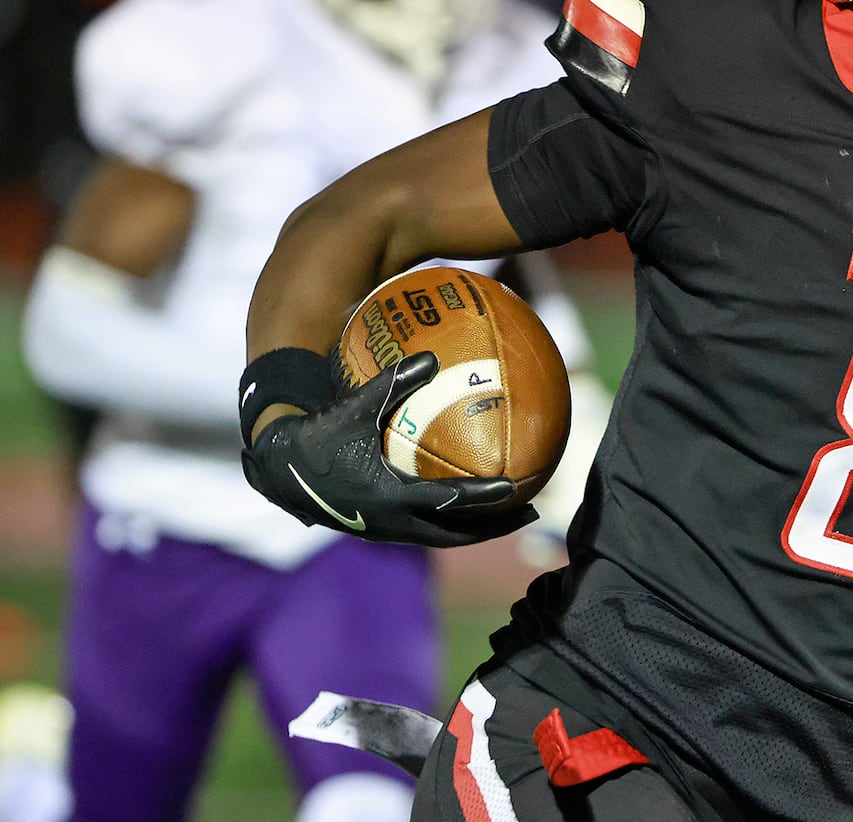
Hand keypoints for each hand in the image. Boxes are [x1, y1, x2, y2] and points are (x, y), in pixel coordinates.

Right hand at [242, 351, 536, 546]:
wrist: (277, 470)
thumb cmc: (317, 435)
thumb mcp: (354, 408)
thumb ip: (393, 384)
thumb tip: (431, 357)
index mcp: (387, 496)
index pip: (447, 502)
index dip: (482, 498)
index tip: (514, 489)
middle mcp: (390, 521)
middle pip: (455, 534)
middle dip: (493, 528)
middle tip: (531, 513)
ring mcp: (384, 530)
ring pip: (441, 538)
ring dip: (475, 531)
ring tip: (510, 518)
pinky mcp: (378, 529)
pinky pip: (425, 532)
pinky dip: (451, 526)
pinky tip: (468, 510)